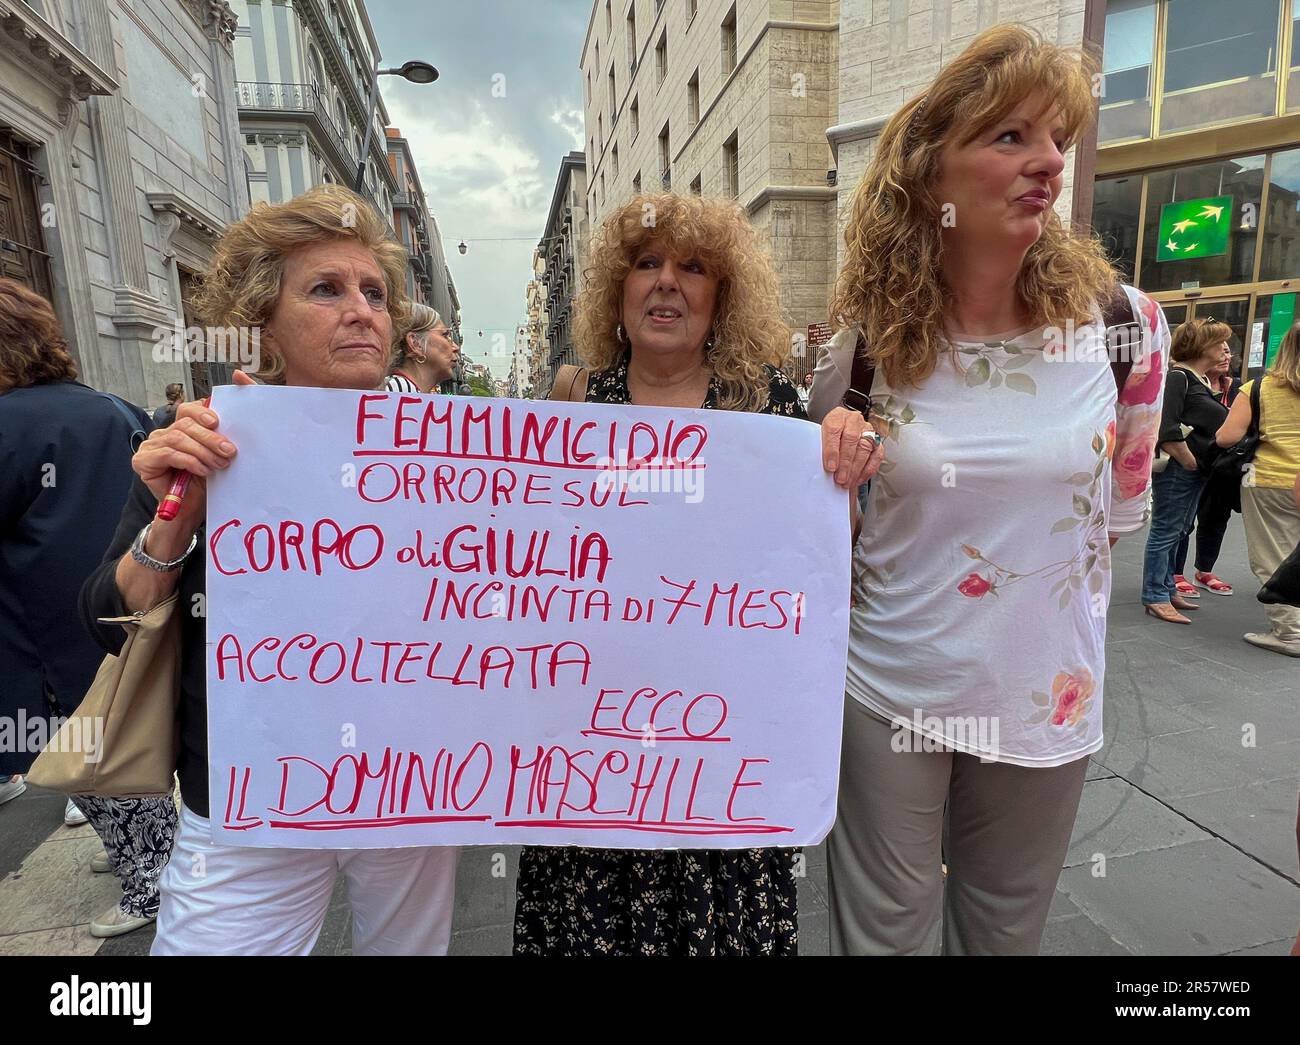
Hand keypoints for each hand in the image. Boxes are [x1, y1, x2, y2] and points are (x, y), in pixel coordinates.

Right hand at [130, 370, 254, 521]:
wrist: (189, 511)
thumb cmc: (203, 483)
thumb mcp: (214, 457)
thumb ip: (218, 440)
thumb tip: (236, 425)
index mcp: (179, 428)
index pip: (188, 410)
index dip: (202, 411)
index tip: (218, 422)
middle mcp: (162, 434)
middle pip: (185, 424)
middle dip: (210, 437)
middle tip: (229, 451)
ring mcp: (150, 446)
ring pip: (178, 438)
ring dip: (202, 451)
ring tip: (219, 464)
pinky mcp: (143, 461)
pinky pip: (169, 454)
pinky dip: (190, 461)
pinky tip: (203, 470)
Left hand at [821, 406, 885, 487]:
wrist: (839, 434)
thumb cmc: (828, 439)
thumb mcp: (819, 439)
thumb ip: (819, 450)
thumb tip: (819, 469)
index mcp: (837, 416)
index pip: (834, 429)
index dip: (832, 450)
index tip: (830, 467)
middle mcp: (854, 420)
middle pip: (851, 439)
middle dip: (845, 462)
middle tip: (840, 478)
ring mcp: (867, 430)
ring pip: (865, 448)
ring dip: (856, 469)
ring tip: (848, 482)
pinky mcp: (877, 442)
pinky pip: (877, 456)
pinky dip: (867, 470)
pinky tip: (858, 479)